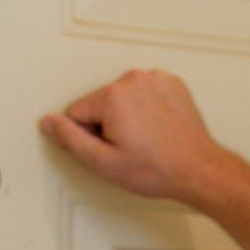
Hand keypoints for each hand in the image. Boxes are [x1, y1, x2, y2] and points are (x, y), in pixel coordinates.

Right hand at [38, 68, 226, 203]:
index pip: (78, 113)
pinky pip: (147, 94)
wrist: (201, 171)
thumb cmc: (159, 170)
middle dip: (111, 125)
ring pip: (124, 98)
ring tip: (151, 141)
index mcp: (112, 96)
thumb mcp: (106, 163)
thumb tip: (47, 121)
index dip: (91, 137)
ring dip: (130, 117)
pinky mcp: (172, 83)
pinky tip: (161, 129)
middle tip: (135, 148)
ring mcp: (156, 78)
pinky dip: (150, 109)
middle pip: (102, 103)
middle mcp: (133, 79)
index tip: (115, 150)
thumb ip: (71, 140)